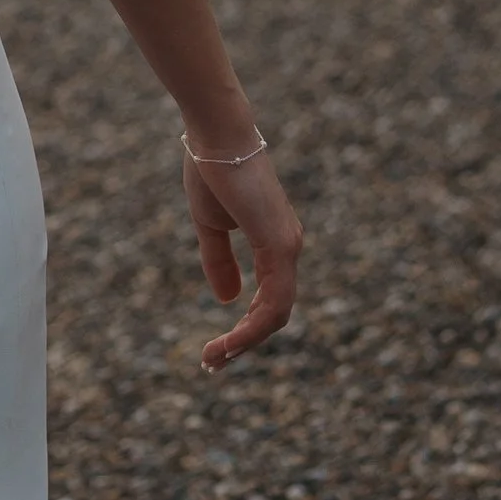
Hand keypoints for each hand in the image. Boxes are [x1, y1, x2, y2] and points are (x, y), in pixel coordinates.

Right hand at [184, 145, 301, 371]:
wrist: (216, 136)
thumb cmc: (212, 171)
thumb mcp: (211, 225)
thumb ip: (218, 261)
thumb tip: (227, 299)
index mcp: (275, 243)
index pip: (269, 299)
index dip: (245, 328)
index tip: (215, 348)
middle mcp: (289, 248)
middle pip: (276, 314)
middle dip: (244, 343)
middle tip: (212, 363)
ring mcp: (288, 248)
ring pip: (277, 314)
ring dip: (246, 341)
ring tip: (214, 357)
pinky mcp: (280, 246)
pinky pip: (274, 301)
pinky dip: (253, 327)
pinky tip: (230, 340)